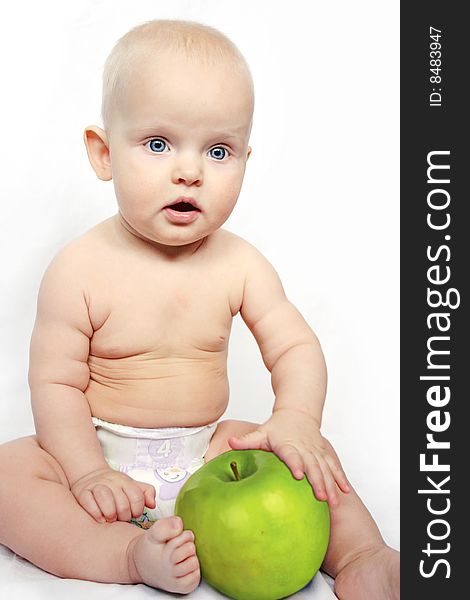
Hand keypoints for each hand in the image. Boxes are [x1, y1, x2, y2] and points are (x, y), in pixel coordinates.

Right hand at [70, 467, 155, 522]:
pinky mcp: (82, 493)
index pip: (137, 496)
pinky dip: (96, 514)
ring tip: (111, 519)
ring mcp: (96, 486)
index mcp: (125, 481)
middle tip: (121, 519)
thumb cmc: (114, 486)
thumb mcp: (132, 485)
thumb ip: (145, 493)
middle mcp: (111, 482)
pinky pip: (89, 503)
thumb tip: (152, 504)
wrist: (90, 476)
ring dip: (110, 514)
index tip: (134, 514)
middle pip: (122, 503)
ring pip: (105, 499)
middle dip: (124, 516)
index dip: (137, 510)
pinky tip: (100, 519)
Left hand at [228, 408, 349, 506]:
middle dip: (317, 481)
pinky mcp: (324, 454)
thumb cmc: (278, 426)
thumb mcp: (261, 432)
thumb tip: (230, 444)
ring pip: (326, 468)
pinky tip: (344, 491)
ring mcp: (316, 451)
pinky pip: (334, 466)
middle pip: (312, 465)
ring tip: (333, 501)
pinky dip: (340, 478)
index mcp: (287, 444)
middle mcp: (304, 448)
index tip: (299, 475)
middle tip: (320, 498)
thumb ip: (247, 441)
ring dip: (330, 484)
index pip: (291, 454)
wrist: (298, 412)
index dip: (295, 464)